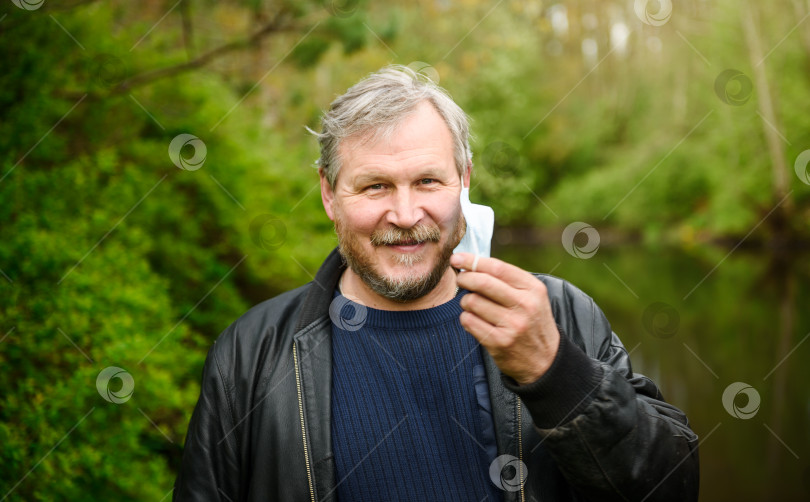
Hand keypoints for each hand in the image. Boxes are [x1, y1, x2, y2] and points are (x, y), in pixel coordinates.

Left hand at [450, 253, 559, 384]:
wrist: (545, 360)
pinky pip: (469, 321)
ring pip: (472, 302)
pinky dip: (466, 318)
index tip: (457, 258)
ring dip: (465, 301)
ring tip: (473, 305)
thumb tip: (471, 263)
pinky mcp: (499, 342)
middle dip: (464, 278)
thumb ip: (507, 279)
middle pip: (482, 283)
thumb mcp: (532, 296)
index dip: (473, 260)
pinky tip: (475, 320)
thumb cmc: (532, 321)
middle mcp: (525, 305)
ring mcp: (512, 325)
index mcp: (533, 289)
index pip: (497, 268)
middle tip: (460, 280)